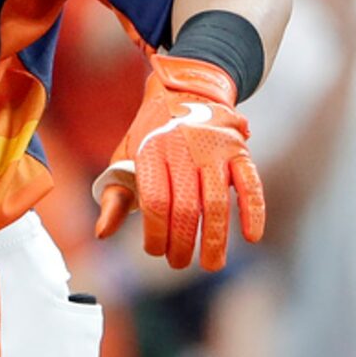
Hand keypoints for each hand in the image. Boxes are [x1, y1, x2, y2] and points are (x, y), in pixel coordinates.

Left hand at [93, 54, 265, 272]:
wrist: (185, 92)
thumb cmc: (151, 137)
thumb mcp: (126, 158)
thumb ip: (114, 197)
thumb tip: (101, 234)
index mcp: (150, 150)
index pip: (154, 201)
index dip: (155, 232)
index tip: (154, 250)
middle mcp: (182, 148)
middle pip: (185, 206)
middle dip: (183, 243)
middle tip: (180, 263)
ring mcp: (214, 148)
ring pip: (216, 202)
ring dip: (216, 239)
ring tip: (212, 264)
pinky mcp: (240, 150)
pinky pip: (250, 184)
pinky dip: (254, 211)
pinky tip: (251, 236)